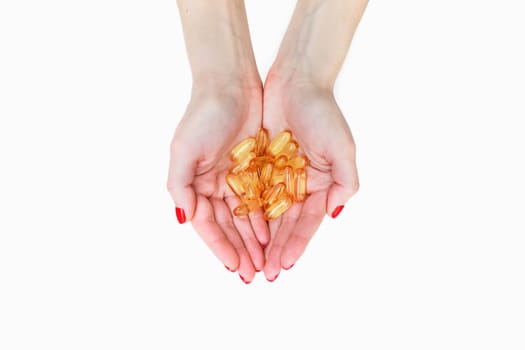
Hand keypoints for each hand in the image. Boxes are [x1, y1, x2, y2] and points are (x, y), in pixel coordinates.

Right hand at [167, 85, 268, 282]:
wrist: (230, 83)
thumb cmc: (203, 114)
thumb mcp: (183, 150)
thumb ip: (180, 186)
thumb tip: (184, 218)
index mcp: (194, 184)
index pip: (207, 225)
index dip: (220, 247)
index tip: (235, 267)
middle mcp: (213, 184)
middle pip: (227, 226)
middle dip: (240, 250)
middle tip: (253, 274)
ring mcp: (234, 177)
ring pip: (244, 216)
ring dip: (253, 240)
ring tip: (265, 262)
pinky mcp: (254, 168)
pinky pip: (260, 199)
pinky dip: (264, 217)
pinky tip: (271, 235)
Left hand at [261, 76, 359, 280]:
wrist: (296, 82)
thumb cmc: (323, 113)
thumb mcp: (343, 149)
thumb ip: (345, 183)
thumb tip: (333, 214)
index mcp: (319, 186)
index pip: (307, 223)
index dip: (297, 244)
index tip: (286, 264)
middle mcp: (298, 185)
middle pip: (285, 224)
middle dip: (276, 250)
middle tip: (265, 274)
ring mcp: (277, 176)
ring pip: (266, 214)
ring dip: (259, 239)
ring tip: (251, 262)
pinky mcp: (259, 165)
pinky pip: (251, 193)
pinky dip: (246, 213)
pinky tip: (239, 232)